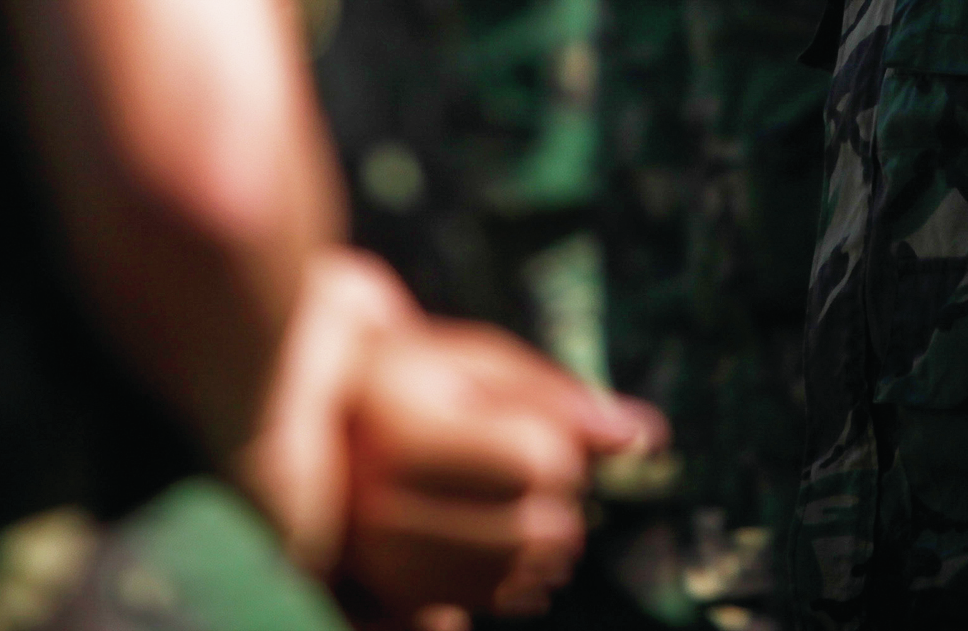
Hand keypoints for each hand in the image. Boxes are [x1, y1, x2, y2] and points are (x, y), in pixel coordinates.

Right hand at [337, 307, 662, 620]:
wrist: (323, 415)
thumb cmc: (417, 375)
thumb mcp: (480, 364)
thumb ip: (559, 398)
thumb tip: (644, 436)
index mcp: (403, 431)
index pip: (537, 463)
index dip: (559, 450)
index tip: (539, 435)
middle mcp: (376, 504)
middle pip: (529, 530)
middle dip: (557, 506)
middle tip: (543, 478)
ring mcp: (375, 559)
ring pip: (509, 575)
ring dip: (542, 548)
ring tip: (525, 509)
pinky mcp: (384, 594)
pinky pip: (477, 603)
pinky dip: (512, 581)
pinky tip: (509, 552)